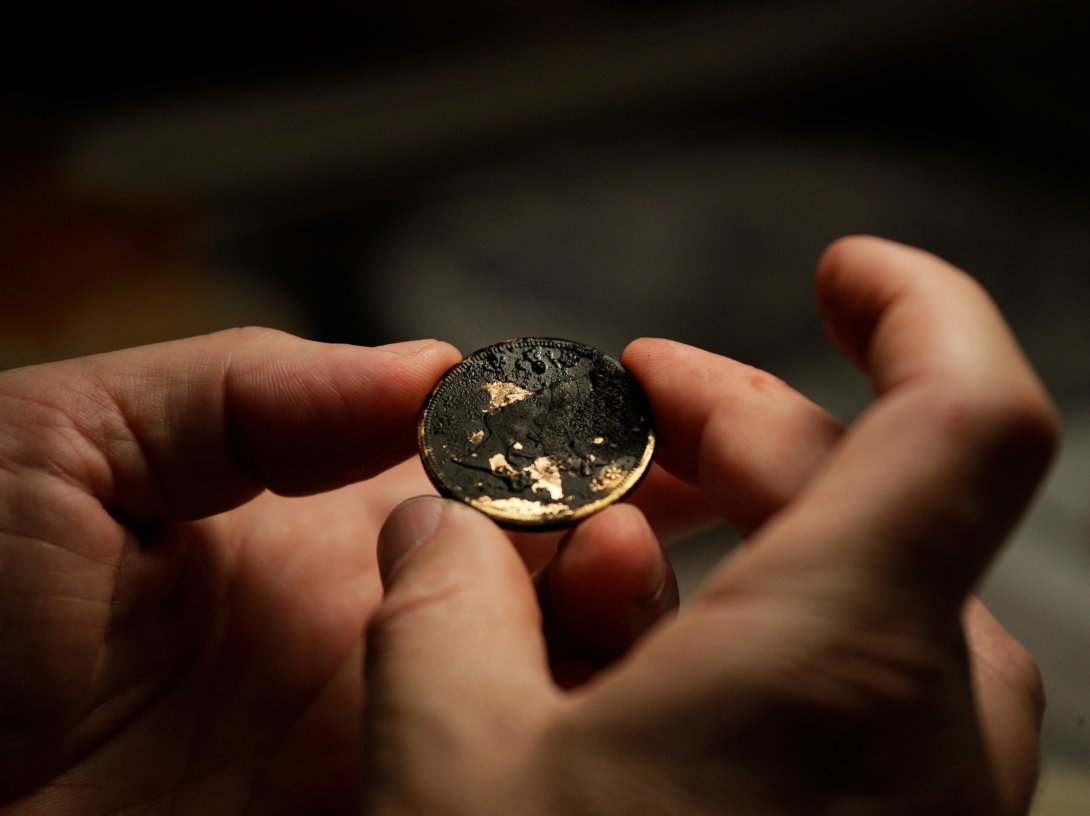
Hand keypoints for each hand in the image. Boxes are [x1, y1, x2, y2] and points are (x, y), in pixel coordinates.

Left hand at [0, 330, 704, 811]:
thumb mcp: (79, 441)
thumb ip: (249, 393)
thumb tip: (430, 370)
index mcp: (334, 523)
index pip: (501, 472)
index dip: (583, 442)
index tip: (644, 417)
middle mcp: (388, 626)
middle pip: (563, 579)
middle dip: (626, 533)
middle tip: (633, 507)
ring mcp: (392, 731)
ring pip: (561, 682)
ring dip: (612, 627)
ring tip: (605, 575)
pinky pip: (498, 785)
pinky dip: (559, 746)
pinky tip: (569, 698)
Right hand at [364, 237, 1058, 815]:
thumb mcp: (444, 765)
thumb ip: (440, 603)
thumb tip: (438, 521)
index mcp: (840, 673)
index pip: (967, 418)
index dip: (919, 307)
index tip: (838, 269)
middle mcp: (926, 738)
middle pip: (875, 498)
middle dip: (747, 426)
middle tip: (637, 399)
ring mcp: (926, 812)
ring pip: (868, 602)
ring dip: (747, 540)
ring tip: (614, 542)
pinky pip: (857, 705)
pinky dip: (764, 644)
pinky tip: (648, 669)